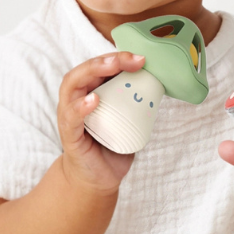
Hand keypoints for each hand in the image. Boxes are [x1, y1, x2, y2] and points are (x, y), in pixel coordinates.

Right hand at [57, 52, 144, 195]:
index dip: (119, 57)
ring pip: (72, 86)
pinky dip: (81, 107)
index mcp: (91, 90)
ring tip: (111, 66)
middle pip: (86, 70)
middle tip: (130, 59)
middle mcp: (77, 99)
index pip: (100, 66)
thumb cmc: (113, 141)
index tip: (142, 58)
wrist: (99, 177)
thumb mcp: (128, 115)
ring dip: (92, 72)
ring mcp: (70, 116)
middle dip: (108, 60)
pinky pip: (71, 118)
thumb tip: (164, 80)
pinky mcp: (69, 136)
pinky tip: (93, 100)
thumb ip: (138, 98)